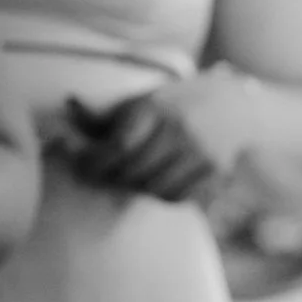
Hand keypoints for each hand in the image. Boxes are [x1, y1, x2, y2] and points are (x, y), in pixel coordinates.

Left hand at [49, 67, 252, 202]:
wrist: (232, 107)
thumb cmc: (176, 105)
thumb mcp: (142, 102)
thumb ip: (106, 115)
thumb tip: (69, 108)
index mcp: (156, 107)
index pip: (120, 144)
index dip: (98, 162)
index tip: (84, 169)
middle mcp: (179, 130)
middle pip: (136, 172)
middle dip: (116, 179)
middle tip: (107, 177)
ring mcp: (200, 153)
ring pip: (157, 191)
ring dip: (142, 189)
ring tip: (139, 177)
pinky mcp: (215, 172)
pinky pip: (180, 199)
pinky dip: (166, 196)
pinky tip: (164, 182)